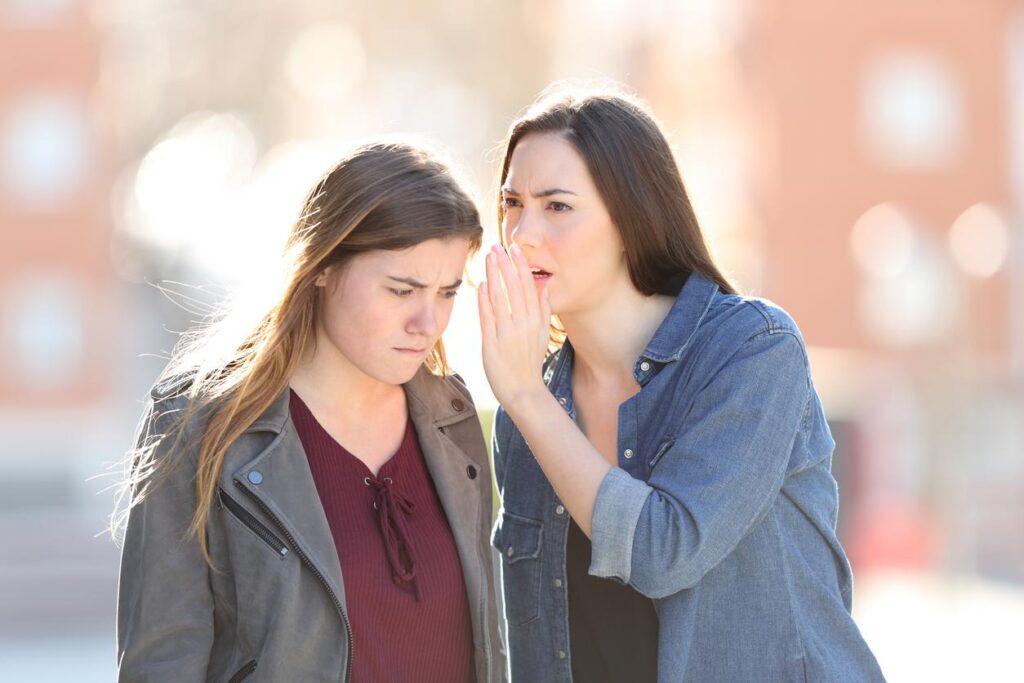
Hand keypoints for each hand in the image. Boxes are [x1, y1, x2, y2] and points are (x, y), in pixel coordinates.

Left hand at [477, 243, 550, 410]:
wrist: (523, 390)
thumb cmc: (530, 362)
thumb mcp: (543, 334)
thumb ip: (544, 310)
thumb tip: (545, 287)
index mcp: (536, 319)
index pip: (528, 286)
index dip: (520, 265)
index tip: (514, 249)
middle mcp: (523, 323)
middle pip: (514, 287)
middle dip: (505, 264)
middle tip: (497, 246)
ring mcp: (507, 333)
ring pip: (500, 297)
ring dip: (494, 276)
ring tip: (488, 258)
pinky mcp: (491, 343)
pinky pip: (487, 317)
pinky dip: (484, 299)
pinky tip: (480, 284)